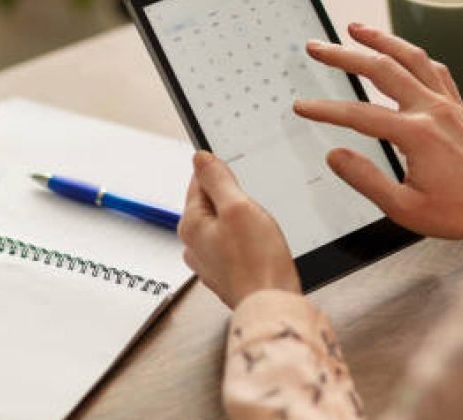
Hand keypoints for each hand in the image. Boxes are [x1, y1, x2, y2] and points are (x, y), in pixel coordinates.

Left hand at [178, 151, 300, 307]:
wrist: (271, 304)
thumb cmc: (257, 262)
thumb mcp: (238, 207)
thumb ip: (217, 179)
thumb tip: (200, 158)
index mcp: (191, 224)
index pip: (198, 181)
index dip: (222, 173)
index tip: (239, 174)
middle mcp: (194, 245)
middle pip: (211, 204)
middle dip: (234, 199)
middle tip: (255, 208)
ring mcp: (209, 261)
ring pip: (224, 225)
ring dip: (241, 221)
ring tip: (260, 230)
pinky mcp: (226, 273)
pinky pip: (233, 245)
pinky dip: (246, 241)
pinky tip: (260, 247)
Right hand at [294, 23, 462, 250]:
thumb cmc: (458, 212)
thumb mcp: (404, 207)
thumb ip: (365, 179)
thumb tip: (335, 156)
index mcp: (416, 134)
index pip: (359, 115)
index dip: (326, 109)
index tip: (302, 106)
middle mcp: (432, 110)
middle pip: (381, 69)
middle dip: (344, 54)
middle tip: (317, 47)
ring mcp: (447, 105)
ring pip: (410, 57)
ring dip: (381, 39)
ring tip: (355, 27)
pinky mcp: (457, 107)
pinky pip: (434, 69)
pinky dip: (412, 54)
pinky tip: (400, 51)